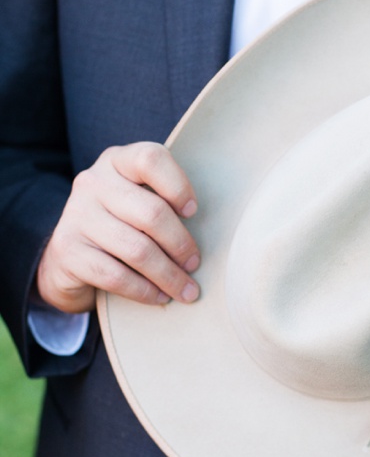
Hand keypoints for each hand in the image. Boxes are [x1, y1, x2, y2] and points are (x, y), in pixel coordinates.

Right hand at [36, 142, 200, 313]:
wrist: (71, 256)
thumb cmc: (122, 224)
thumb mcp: (140, 200)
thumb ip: (166, 200)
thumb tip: (216, 232)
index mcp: (117, 161)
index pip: (151, 159)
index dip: (178, 186)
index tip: (193, 213)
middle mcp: (93, 182)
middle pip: (151, 213)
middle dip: (181, 245)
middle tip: (195, 264)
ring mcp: (76, 215)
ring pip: (137, 249)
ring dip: (168, 275)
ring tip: (186, 290)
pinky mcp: (67, 249)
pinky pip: (116, 275)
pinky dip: (144, 291)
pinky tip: (160, 297)